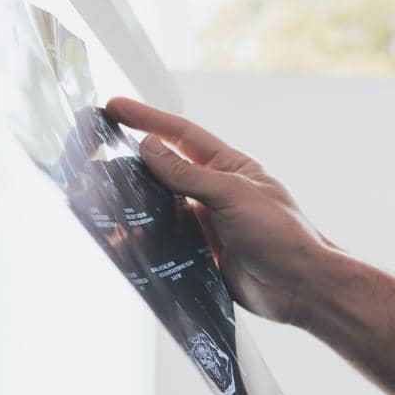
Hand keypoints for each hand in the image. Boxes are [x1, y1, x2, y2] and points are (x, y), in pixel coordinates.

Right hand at [105, 96, 340, 326]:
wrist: (301, 287)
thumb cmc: (282, 235)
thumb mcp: (234, 195)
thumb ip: (188, 174)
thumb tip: (150, 147)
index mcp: (231, 168)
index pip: (182, 135)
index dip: (148, 119)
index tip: (114, 107)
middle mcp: (216, 191)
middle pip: (166, 168)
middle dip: (131, 157)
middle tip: (93, 147)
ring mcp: (208, 222)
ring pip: (160, 204)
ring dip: (133, 198)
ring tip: (97, 189)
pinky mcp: (202, 252)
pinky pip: (165, 238)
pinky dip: (143, 234)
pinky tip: (120, 232)